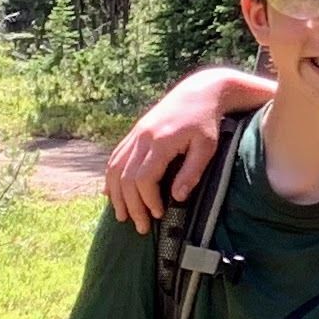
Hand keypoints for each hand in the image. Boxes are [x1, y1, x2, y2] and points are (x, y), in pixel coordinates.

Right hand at [103, 68, 266, 230]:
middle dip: (132, 206)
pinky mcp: (134, 132)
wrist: (199, 91)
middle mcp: (142, 137)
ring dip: (116, 195)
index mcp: (161, 141)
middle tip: (141, 227)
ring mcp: (135, 134)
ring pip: (115, 169)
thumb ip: (192, 172)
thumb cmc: (207, 122)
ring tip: (122, 216)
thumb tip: (176, 198)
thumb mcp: (207, 147)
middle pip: (126, 178)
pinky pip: (115, 158)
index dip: (147, 200)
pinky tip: (110, 194)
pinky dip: (111, 178)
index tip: (158, 215)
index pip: (144, 178)